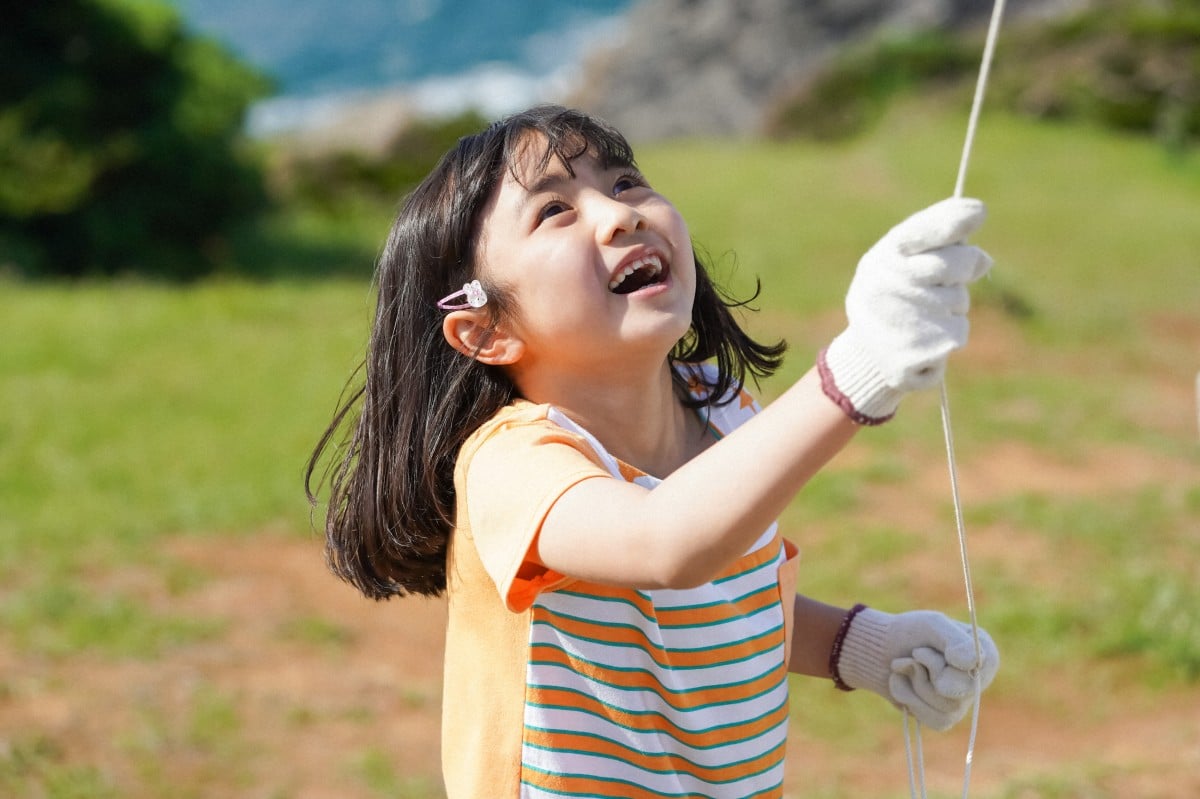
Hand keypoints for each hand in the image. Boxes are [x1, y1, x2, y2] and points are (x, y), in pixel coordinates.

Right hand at [819, 197, 992, 423]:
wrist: (866, 354)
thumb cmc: (891, 297)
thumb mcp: (901, 265)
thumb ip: (938, 251)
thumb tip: (983, 260)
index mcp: (882, 259)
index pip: (922, 231)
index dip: (953, 219)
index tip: (979, 211)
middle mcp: (890, 286)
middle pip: (954, 265)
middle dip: (962, 268)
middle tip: (946, 278)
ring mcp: (905, 320)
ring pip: (959, 301)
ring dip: (952, 307)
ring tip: (921, 315)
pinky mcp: (918, 352)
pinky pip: (957, 333)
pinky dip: (947, 334)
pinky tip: (923, 338)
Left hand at [834, 607, 999, 731]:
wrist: (881, 651)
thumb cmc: (910, 633)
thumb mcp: (932, 625)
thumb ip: (955, 640)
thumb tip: (972, 664)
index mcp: (984, 654)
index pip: (977, 668)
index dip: (942, 663)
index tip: (918, 652)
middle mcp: (978, 680)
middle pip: (958, 691)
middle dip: (924, 672)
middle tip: (913, 655)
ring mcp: (962, 702)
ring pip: (945, 708)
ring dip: (915, 684)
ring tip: (906, 667)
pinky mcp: (943, 718)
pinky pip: (933, 720)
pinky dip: (909, 699)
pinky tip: (903, 684)